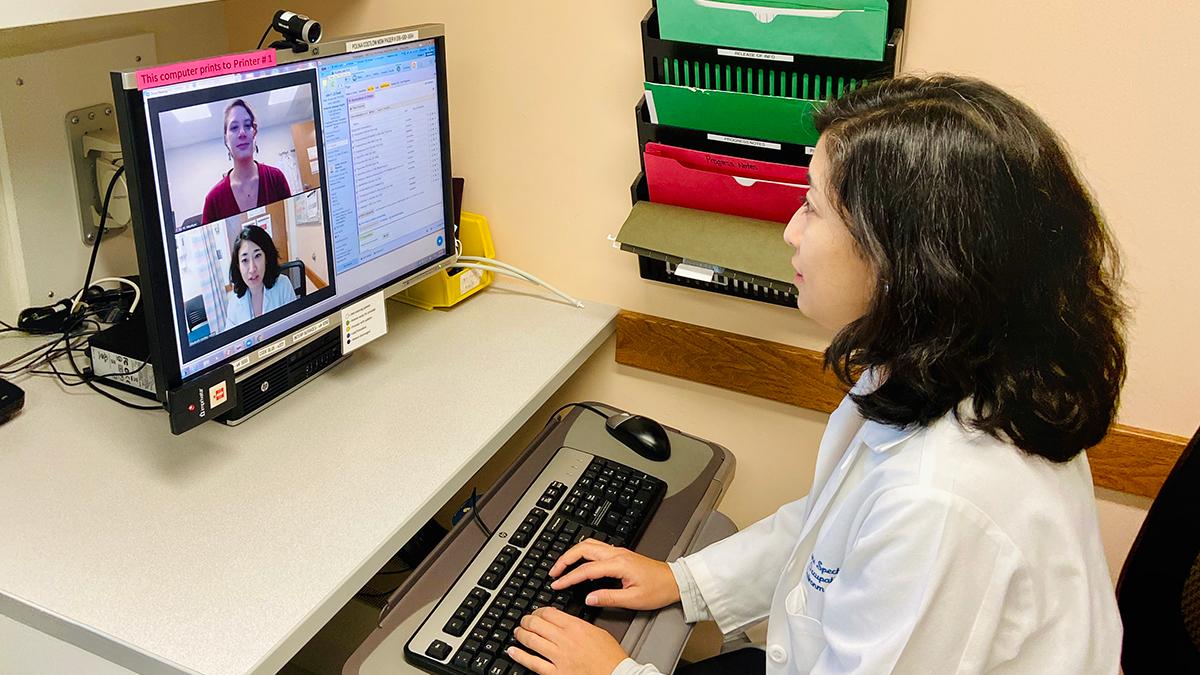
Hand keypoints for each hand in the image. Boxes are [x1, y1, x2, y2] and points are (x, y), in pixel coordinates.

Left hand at [508, 607, 626, 674]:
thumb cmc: (611, 657)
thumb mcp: (597, 632)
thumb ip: (579, 625)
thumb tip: (564, 622)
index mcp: (576, 627)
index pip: (549, 613)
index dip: (538, 611)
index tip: (536, 614)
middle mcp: (565, 640)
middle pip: (537, 624)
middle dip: (526, 620)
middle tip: (523, 621)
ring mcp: (559, 657)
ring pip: (531, 640)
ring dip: (520, 634)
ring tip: (517, 632)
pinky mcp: (556, 673)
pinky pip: (532, 662)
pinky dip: (519, 655)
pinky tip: (512, 651)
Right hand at [548, 539, 679, 610]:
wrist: (675, 581)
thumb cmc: (658, 590)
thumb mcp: (633, 599)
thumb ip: (608, 598)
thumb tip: (588, 598)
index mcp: (618, 564)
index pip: (586, 569)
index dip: (569, 577)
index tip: (557, 584)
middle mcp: (616, 554)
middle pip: (583, 549)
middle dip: (565, 559)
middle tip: (553, 572)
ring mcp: (618, 552)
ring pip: (589, 545)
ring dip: (573, 554)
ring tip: (562, 566)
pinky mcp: (621, 554)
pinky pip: (596, 549)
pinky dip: (583, 553)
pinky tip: (580, 564)